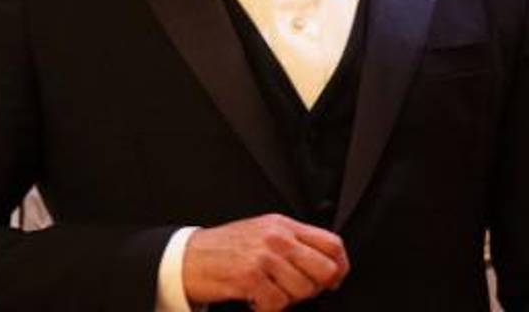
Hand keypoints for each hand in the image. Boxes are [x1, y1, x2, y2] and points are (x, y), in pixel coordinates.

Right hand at [182, 213, 348, 309]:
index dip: (340, 267)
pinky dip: (267, 309)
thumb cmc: (225, 248)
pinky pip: (278, 304)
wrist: (188, 257)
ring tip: (269, 292)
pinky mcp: (250, 277)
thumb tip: (326, 264)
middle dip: (315, 287)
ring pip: (303, 291)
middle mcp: (277, 237)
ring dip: (287, 300)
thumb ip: (292, 242)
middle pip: (324, 269)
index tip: (334, 280)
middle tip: (296, 290)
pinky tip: (256, 300)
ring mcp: (264, 257)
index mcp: (284, 225)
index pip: (332, 243)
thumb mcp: (262, 232)